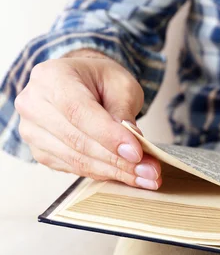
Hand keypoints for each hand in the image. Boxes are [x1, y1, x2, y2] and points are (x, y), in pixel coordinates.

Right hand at [15, 50, 161, 189]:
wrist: (82, 83)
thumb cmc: (101, 79)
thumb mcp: (120, 85)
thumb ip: (123, 112)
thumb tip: (132, 147)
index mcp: (51, 77)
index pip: (79, 112)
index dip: (109, 136)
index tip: (137, 153)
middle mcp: (34, 104)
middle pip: (77, 140)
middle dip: (118, 160)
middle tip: (151, 171)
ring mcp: (33, 131)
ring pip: (76, 160)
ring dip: (114, 172)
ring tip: (146, 177)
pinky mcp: (41, 152)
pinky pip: (74, 168)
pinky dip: (103, 174)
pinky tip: (128, 176)